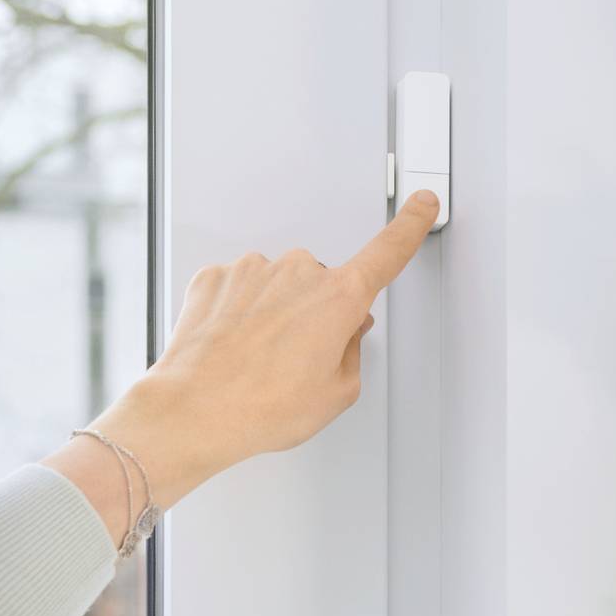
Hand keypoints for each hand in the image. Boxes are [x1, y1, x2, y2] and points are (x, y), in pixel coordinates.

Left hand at [55, 193, 438, 535]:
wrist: (194, 410)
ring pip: (279, 288)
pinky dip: (240, 316)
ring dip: (275, 317)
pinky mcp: (216, 277)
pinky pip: (241, 292)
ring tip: (260, 363)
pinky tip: (234, 349)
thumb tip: (345, 333)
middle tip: (299, 363)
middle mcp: (297, 273)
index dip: (409, 226)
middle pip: (323, 286)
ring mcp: (253, 270)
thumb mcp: (336, 393)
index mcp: (337, 299)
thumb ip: (352, 352)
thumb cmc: (261, 406)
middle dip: (318, 317)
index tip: (421, 205)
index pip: (387, 253)